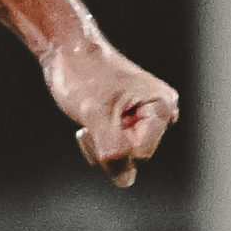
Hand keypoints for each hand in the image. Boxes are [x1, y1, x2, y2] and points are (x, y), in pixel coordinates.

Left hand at [43, 36, 180, 188]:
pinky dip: (99, 144)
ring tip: (90, 120)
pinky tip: (90, 125)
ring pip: (124, 159)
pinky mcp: (129, 125)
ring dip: (100, 147)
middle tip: (91, 121)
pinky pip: (117, 152)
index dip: (114, 147)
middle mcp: (160, 115)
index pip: (140, 155)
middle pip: (134, 159)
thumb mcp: (96, 114)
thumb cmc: (84, 74)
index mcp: (162, 107)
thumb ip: (112, 149)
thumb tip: (124, 180)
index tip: (98, 122)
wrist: (68, 51)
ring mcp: (144, 121)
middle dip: (107, 147)